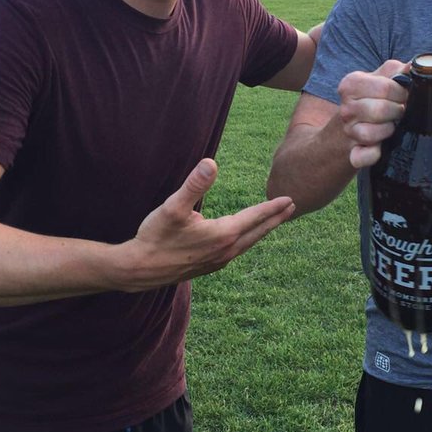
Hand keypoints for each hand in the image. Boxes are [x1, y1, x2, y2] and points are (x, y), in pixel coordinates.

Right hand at [125, 159, 294, 288]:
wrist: (139, 269)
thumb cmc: (156, 236)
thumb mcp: (173, 207)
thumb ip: (194, 184)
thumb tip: (211, 162)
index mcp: (223, 234)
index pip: (254, 217)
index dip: (272, 207)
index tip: (289, 199)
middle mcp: (226, 250)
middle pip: (257, 232)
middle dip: (274, 219)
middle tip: (291, 207)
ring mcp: (218, 261)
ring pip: (248, 243)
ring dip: (262, 231)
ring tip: (272, 222)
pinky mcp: (209, 266)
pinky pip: (237, 251)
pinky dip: (248, 240)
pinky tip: (243, 239)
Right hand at [337, 60, 408, 168]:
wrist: (345, 130)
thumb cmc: (368, 101)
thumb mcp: (378, 80)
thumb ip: (396, 71)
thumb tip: (415, 65)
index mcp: (351, 85)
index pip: (386, 87)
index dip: (401, 93)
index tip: (403, 96)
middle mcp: (346, 108)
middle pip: (382, 110)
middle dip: (397, 112)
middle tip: (399, 112)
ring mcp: (347, 131)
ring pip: (375, 133)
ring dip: (389, 130)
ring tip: (391, 126)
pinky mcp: (351, 153)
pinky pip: (364, 156)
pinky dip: (374, 154)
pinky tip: (380, 147)